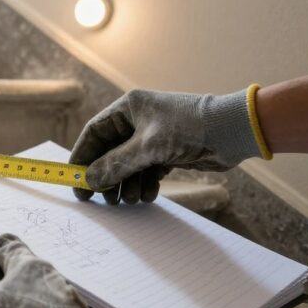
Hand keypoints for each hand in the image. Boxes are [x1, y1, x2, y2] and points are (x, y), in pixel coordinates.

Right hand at [70, 87, 264, 204]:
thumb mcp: (147, 148)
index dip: (82, 156)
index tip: (74, 179)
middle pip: (109, 152)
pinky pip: (145, 170)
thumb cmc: (190, 128)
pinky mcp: (167, 151)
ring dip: (126, 184)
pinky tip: (148, 194)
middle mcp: (137, 120)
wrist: (233, 132)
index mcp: (128, 108)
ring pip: (127, 164)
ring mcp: (152, 137)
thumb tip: (89, 180)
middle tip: (100, 198)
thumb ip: (115, 165)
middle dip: (105, 176)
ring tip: (129, 199)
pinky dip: (144, 184)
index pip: (94, 132)